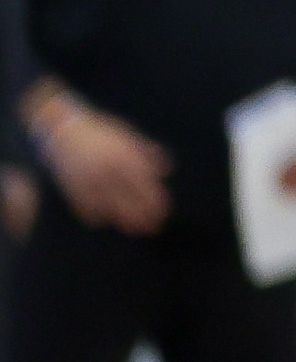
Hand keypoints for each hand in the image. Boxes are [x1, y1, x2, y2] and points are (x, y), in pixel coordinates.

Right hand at [25, 92, 159, 234]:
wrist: (63, 131)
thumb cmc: (100, 131)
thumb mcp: (127, 135)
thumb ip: (146, 152)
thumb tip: (166, 169)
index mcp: (123, 156)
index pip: (144, 184)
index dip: (155, 200)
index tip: (164, 211)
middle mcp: (106, 171)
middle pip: (129, 200)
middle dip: (143, 216)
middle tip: (154, 227)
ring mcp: (88, 182)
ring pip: (109, 209)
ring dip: (124, 221)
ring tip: (136, 230)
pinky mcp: (73, 189)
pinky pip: (86, 209)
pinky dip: (97, 217)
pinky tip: (107, 221)